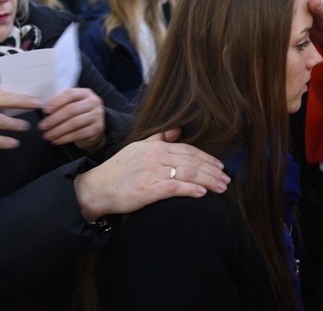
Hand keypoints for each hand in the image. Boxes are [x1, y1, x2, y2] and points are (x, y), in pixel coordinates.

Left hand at [39, 88, 104, 150]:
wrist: (93, 126)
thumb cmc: (77, 113)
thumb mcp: (71, 103)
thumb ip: (60, 102)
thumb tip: (40, 106)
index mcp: (85, 93)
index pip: (71, 94)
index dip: (57, 101)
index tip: (45, 110)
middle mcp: (94, 102)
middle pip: (72, 110)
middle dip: (55, 119)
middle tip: (43, 126)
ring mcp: (97, 116)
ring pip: (74, 123)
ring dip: (58, 130)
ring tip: (47, 135)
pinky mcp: (97, 128)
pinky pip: (79, 134)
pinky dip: (65, 138)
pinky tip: (56, 140)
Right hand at [73, 129, 231, 219]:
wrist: (96, 187)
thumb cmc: (118, 170)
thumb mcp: (138, 148)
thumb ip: (159, 138)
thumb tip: (178, 129)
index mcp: (155, 147)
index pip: (188, 150)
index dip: (207, 157)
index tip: (220, 165)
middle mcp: (155, 156)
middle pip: (192, 161)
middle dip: (212, 170)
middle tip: (227, 179)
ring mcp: (152, 172)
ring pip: (188, 173)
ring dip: (208, 180)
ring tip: (221, 187)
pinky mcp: (148, 189)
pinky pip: (175, 188)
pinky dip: (191, 189)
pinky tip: (203, 193)